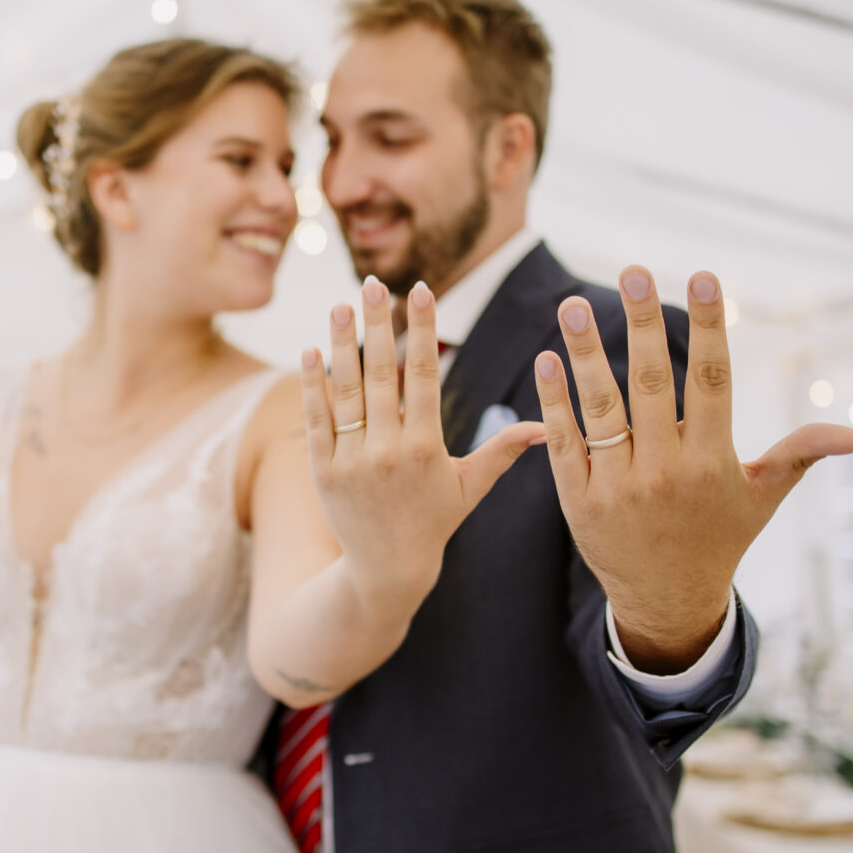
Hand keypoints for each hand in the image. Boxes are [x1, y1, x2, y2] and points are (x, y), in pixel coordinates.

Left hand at [299, 276, 545, 611]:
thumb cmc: (434, 523)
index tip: (419, 289)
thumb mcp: (471, 487)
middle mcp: (388, 451)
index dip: (421, 330)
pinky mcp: (322, 471)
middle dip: (378, 325)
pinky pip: (315, 420)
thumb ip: (502, 451)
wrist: (386, 570)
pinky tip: (309, 350)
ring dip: (340, 345)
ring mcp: (351, 461)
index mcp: (426, 448)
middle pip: (381, 375)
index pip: (423, 376)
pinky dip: (311, 386)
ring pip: (345, 392)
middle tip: (372, 282)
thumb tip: (542, 426)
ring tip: (339, 305)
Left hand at [534, 267, 852, 669]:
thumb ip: (797, 456)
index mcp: (712, 462)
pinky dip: (554, 402)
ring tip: (574, 305)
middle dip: (643, 326)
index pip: (711, 382)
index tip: (703, 278)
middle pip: (651, 386)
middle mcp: (664, 471)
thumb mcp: (762, 499)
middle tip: (632, 271)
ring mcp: (617, 486)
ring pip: (600, 409)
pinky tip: (547, 360)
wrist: (666, 600)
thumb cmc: (719, 538)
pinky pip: (564, 443)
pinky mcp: (579, 500)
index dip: (709, 329)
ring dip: (586, 354)